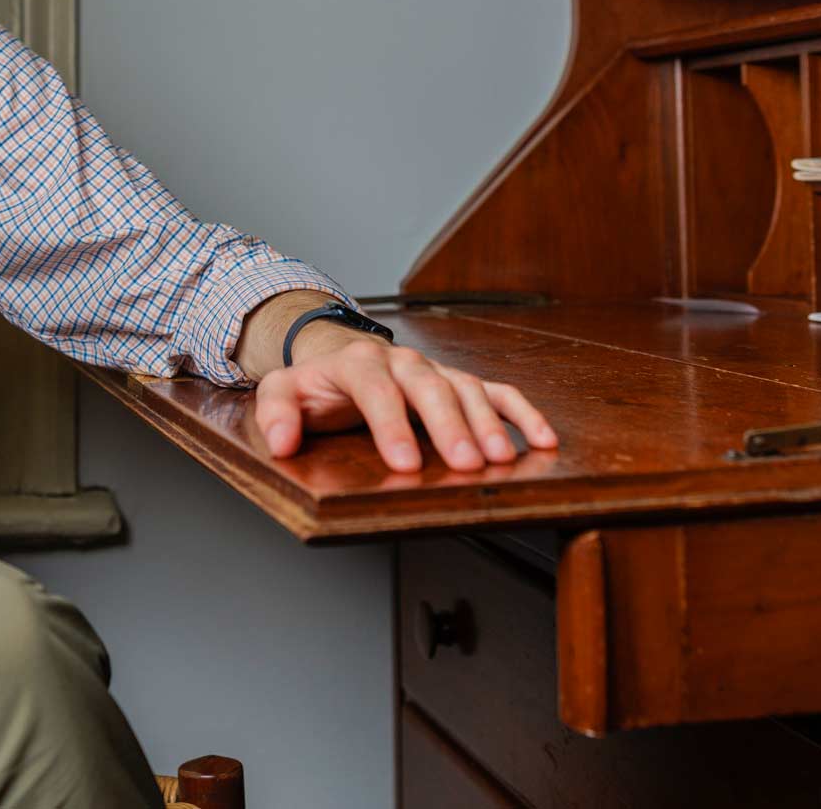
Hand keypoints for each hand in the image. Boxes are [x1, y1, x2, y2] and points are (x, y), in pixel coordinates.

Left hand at [254, 328, 558, 472]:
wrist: (338, 356)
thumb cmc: (316, 384)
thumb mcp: (284, 392)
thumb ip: (277, 413)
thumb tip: (283, 442)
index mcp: (358, 362)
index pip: (376, 388)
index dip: (391, 424)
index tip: (404, 463)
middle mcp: (402, 361)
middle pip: (429, 388)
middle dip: (450, 426)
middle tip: (466, 464)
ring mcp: (434, 370)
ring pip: (466, 388)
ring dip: (487, 423)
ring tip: (501, 459)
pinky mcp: (457, 382)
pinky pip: (496, 391)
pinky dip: (521, 412)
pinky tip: (543, 439)